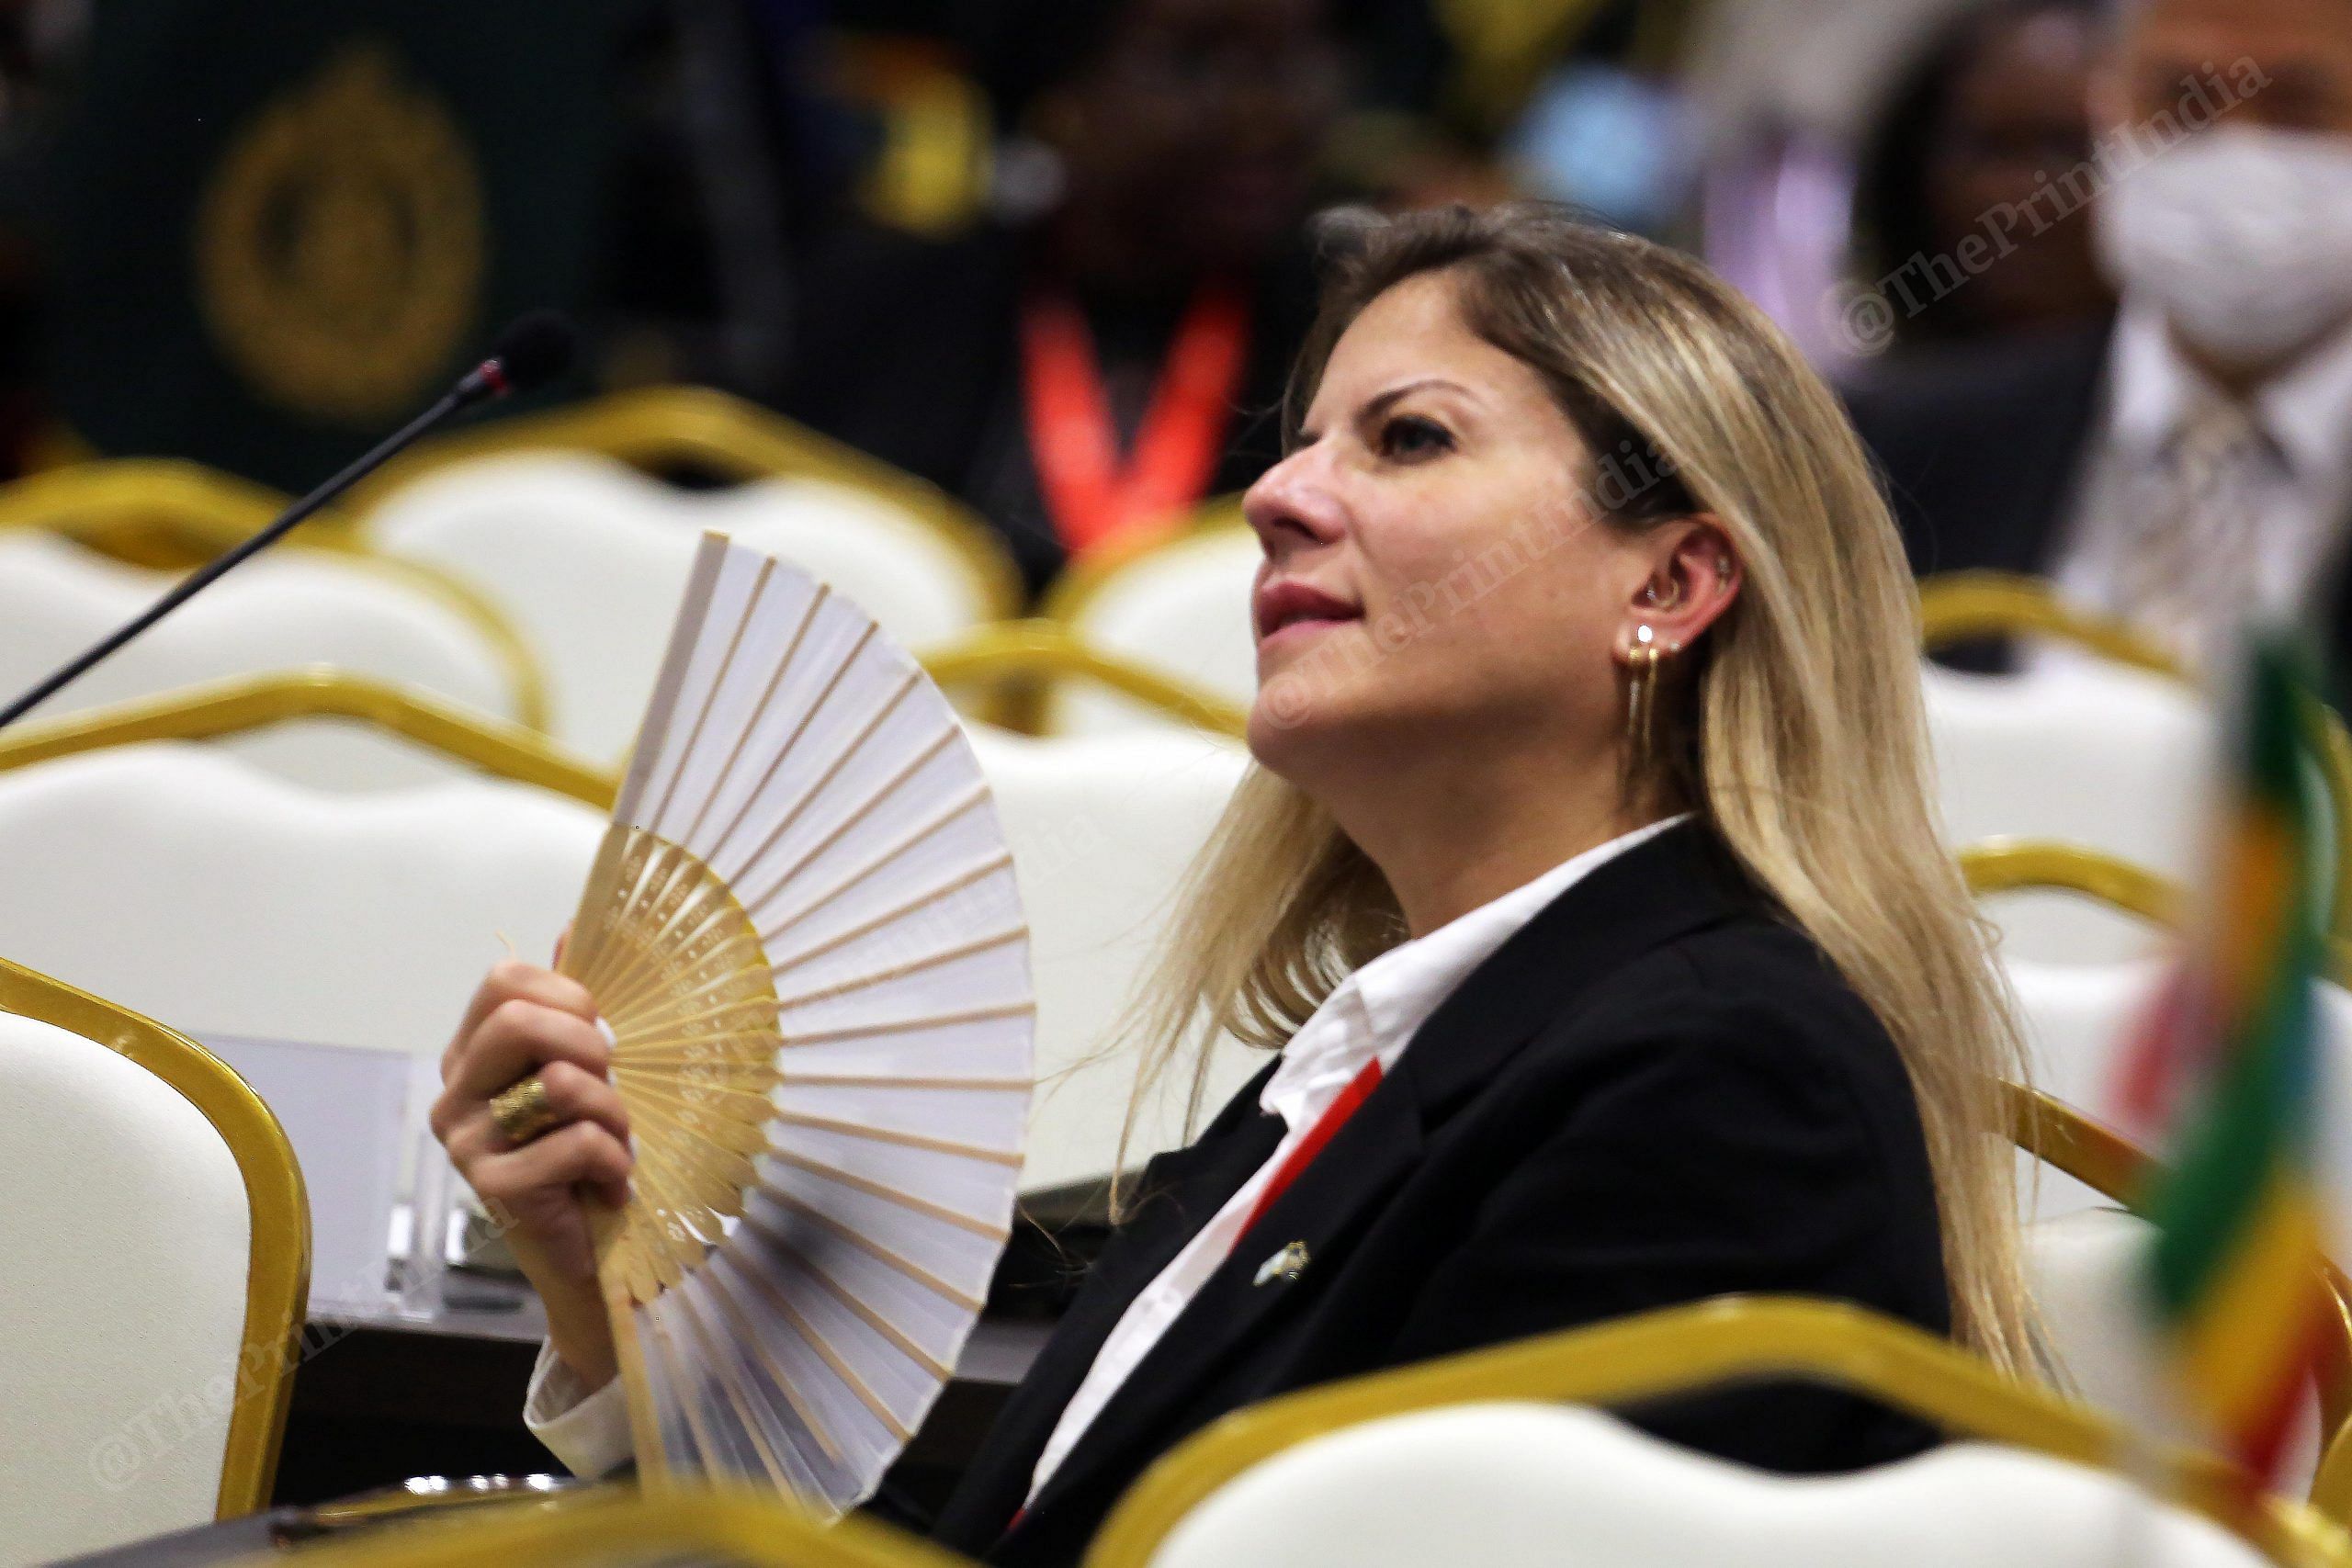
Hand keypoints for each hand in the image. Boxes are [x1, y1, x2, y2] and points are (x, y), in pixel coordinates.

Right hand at [432, 956, 629, 1387]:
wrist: (594, 1252)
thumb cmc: (590, 1153)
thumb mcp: (587, 1070)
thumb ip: (572, 1002)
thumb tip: (577, 924)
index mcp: (471, 1054)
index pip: (505, 979)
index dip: (569, 995)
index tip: (600, 1034)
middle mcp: (454, 1092)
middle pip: (521, 1020)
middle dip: (592, 1046)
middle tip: (612, 1087)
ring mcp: (466, 1141)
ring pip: (560, 1080)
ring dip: (615, 1112)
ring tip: (616, 1145)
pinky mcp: (493, 1187)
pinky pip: (579, 1141)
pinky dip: (616, 1163)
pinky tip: (609, 1187)